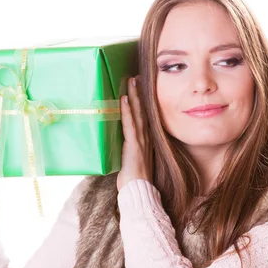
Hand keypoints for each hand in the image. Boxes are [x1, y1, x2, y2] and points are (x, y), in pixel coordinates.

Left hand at [117, 76, 152, 191]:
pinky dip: (127, 110)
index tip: (141, 87)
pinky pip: (130, 123)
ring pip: (138, 113)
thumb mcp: (132, 161)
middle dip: (140, 93)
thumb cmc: (134, 180)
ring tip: (132, 80)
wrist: (139, 190)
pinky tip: (125, 98)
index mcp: (146, 140)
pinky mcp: (134, 144)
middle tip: (137, 76)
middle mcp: (146, 137)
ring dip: (135, 95)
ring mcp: (140, 140)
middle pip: (143, 110)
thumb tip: (121, 146)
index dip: (143, 102)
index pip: (145, 117)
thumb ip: (129, 151)